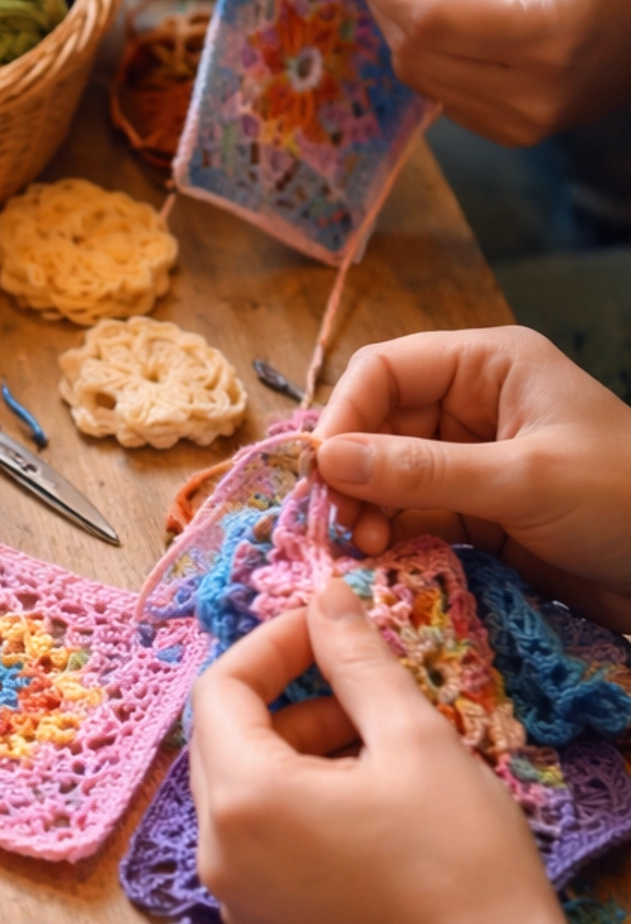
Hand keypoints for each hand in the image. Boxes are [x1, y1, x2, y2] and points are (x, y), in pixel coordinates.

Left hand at [190, 580, 566, 923]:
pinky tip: (366, 810)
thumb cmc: (459, 863)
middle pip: (223, 741)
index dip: (271, 646)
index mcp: (244, 798)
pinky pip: (257, 845)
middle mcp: (218, 852)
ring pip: (242, 794)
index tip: (326, 632)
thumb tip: (325, 597)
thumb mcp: (414, 740)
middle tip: (362, 697)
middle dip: (288, 702)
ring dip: (297, 755)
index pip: (220, 689)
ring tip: (378, 754)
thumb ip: (356, 661)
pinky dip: (296, 808)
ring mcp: (236, 899)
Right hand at [314, 325, 630, 630]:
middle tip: (340, 523)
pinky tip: (384, 558)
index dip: (345, 415)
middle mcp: (477, 404)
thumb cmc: (624, 501)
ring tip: (365, 547)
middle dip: (353, 471)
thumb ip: (421, 471)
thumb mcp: (521, 481)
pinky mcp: (481, 512)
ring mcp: (476, 460)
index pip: (386, 370)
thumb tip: (327, 461)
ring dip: (368, 508)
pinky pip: (415, 514)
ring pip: (390, 474)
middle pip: (379, 424)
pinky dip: (393, 534)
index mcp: (490, 365)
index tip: (323, 471)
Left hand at [340, 0, 630, 144]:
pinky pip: (441, 94)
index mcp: (546, 37)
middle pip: (415, 50)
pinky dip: (425, 52)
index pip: (430, 17)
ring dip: (398, 25)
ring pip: (418, 77)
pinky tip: (439, 17)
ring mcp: (522, 124)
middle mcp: (531, 95)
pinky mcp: (515, 134)